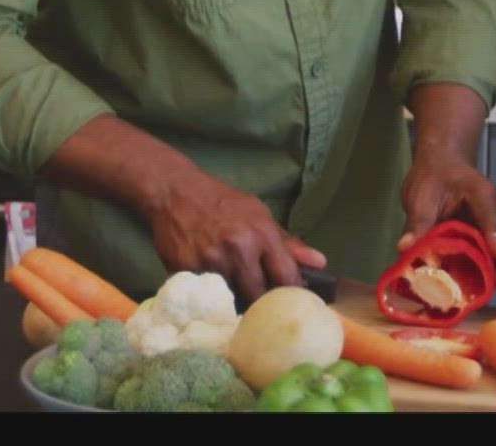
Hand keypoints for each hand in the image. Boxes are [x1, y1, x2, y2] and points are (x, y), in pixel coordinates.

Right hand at [143, 168, 325, 304]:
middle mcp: (238, 249)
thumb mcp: (259, 214)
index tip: (289, 302)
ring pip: (232, 299)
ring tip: (235, 291)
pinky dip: (211, 296)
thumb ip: (288, 243)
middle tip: (260, 303)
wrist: (175, 191)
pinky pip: (207, 296)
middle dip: (261, 303)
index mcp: (261, 233)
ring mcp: (211, 262)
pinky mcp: (187, 272)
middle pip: (259, 296)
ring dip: (236, 300)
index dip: (290, 294)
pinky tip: (212, 287)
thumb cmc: (223, 203)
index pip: (286, 277)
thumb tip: (320, 263)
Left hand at [399, 143, 495, 287]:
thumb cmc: (433, 176)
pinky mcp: (487, 238)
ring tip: (491, 293)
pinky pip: (492, 257)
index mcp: (482, 194)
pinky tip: (478, 289)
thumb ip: (418, 223)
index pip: (492, 216)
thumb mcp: (421, 197)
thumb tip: (405, 249)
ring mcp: (495, 225)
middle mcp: (495, 210)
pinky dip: (487, 272)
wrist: (439, 166)